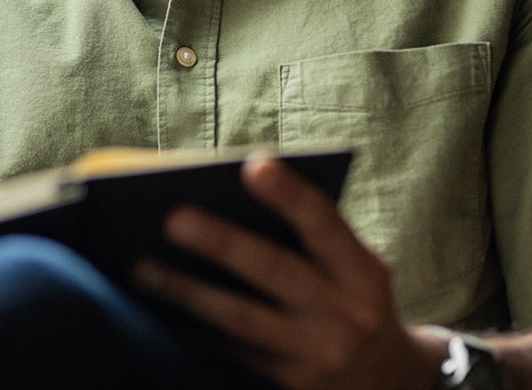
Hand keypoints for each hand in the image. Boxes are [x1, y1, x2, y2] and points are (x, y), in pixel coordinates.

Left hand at [133, 154, 443, 389]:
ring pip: (241, 321)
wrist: (388, 384)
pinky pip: (232, 356)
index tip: (253, 164)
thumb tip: (232, 197)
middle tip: (173, 218)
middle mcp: (344, 316)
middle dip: (223, 244)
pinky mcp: (287, 389)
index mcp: (362, 271)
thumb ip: (311, 234)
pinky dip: (194, 331)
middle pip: (276, 273)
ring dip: (189, 293)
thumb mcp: (354, 265)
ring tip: (142, 267)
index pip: (325, 224)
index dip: (290, 195)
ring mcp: (314, 358)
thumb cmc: (354, 298)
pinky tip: (158, 310)